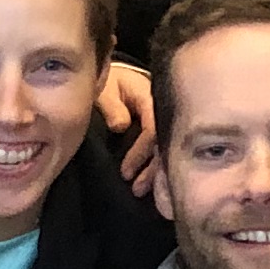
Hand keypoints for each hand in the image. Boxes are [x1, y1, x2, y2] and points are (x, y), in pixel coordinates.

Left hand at [105, 61, 158, 195]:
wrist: (113, 77)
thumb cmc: (107, 82)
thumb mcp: (105, 89)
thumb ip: (111, 105)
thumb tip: (121, 126)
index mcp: (150, 97)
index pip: (153, 128)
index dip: (141, 151)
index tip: (126, 172)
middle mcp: (161, 111)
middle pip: (164, 144)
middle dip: (152, 170)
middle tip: (137, 189)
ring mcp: (163, 121)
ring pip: (164, 150)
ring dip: (154, 173)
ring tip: (139, 191)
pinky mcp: (159, 131)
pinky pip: (161, 151)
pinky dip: (155, 169)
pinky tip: (150, 185)